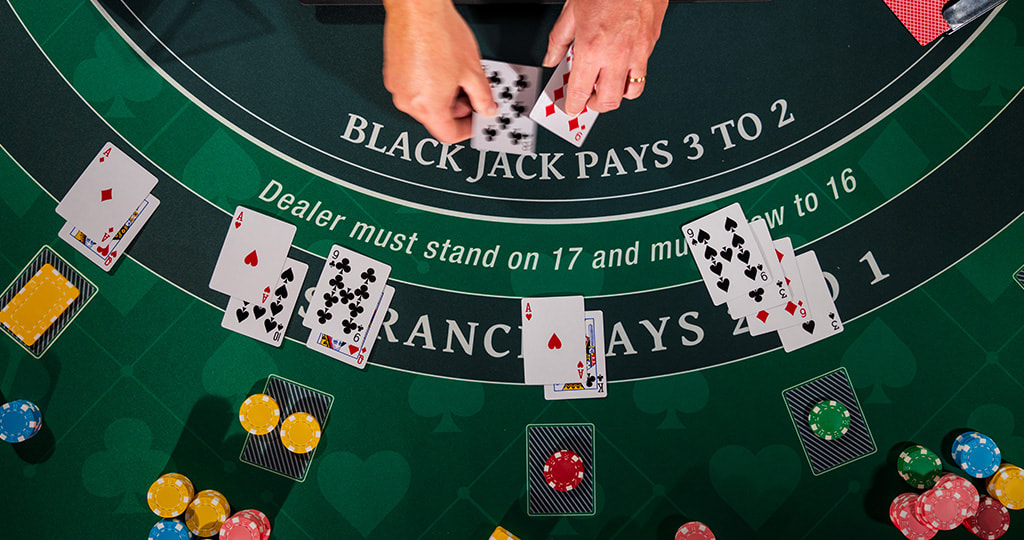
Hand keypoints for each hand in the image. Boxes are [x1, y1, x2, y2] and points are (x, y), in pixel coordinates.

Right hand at [382, 0, 496, 143]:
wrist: (417, 6)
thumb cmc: (439, 32)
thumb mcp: (472, 71)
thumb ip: (483, 96)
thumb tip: (486, 108)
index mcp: (427, 107)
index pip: (449, 135)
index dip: (468, 130)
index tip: (477, 120)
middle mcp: (407, 101)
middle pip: (437, 118)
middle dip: (458, 109)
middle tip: (473, 94)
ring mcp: (397, 86)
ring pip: (425, 102)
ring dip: (444, 96)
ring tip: (459, 75)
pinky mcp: (392, 72)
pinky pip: (414, 87)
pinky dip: (429, 84)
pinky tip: (442, 67)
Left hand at [543, 0, 667, 115]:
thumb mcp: (572, 10)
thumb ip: (559, 39)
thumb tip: (552, 58)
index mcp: (591, 48)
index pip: (580, 93)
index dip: (573, 105)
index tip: (569, 106)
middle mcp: (616, 56)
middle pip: (607, 101)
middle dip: (593, 106)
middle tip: (585, 99)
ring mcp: (637, 52)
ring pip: (629, 93)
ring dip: (615, 95)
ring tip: (604, 86)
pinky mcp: (651, 45)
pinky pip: (642, 73)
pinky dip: (631, 78)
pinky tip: (621, 68)